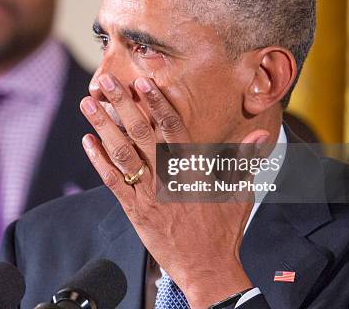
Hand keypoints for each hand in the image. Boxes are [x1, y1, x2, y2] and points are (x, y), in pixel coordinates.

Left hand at [80, 73, 268, 306]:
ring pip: (121, 154)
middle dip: (122, 105)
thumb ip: (243, 159)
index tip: (142, 82)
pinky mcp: (134, 210)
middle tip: (105, 81)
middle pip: (141, 134)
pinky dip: (99, 161)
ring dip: (104, 127)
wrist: (206, 267)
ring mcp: (147, 193)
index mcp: (191, 169)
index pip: (172, 128)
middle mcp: (166, 177)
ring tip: (88, 104)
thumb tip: (261, 133)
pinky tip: (87, 142)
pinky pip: (113, 182)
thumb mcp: (239, 192)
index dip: (157, 103)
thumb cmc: (223, 230)